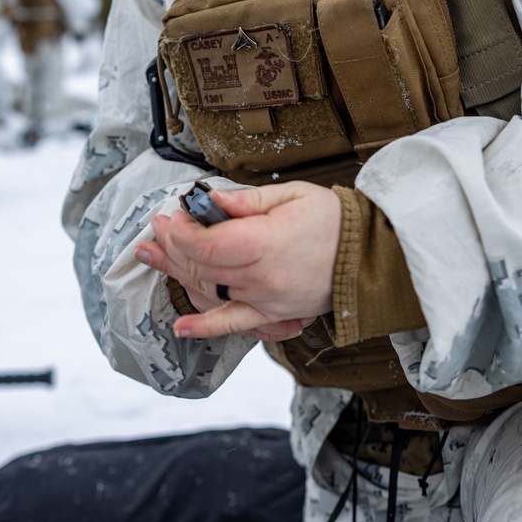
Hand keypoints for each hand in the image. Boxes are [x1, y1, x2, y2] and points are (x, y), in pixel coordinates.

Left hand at [135, 181, 341, 341]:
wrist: (369, 256)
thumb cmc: (333, 221)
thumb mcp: (291, 195)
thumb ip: (246, 200)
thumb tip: (211, 200)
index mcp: (264, 242)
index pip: (205, 244)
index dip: (180, 232)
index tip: (173, 215)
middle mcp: (261, 276)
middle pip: (201, 266)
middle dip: (172, 245)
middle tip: (157, 228)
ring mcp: (266, 300)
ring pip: (210, 289)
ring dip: (176, 273)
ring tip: (151, 255)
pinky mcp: (273, 313)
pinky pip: (235, 323)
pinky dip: (206, 327)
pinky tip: (181, 326)